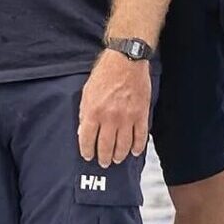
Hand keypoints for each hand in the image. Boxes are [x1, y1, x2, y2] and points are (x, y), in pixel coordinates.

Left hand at [77, 49, 150, 165]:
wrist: (126, 61)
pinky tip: (134, 152)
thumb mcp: (87, 91)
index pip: (87, 139)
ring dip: (119, 155)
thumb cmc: (104, 74)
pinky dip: (137, 147)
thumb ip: (84, 112)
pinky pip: (140, 137)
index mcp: (93, 110)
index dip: (86, 150)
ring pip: (123, 146)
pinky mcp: (141, 115)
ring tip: (116, 159)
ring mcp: (127, 118)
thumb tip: (82, 130)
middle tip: (103, 163)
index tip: (87, 156)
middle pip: (106, 146)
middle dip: (103, 157)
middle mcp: (110, 117)